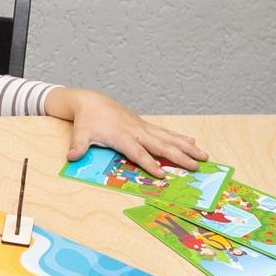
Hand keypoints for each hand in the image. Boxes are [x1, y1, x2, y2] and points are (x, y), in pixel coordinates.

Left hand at [49, 88, 207, 177]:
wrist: (91, 101)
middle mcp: (136, 131)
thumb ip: (78, 146)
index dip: (149, 163)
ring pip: (168, 138)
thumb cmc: (87, 120)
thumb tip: (71, 157)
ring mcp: (142, 128)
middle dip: (179, 157)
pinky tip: (193, 143)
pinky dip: (180, 138)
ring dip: (186, 147)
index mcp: (121, 136)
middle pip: (160, 145)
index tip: (161, 174)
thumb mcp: (80, 133)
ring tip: (203, 156)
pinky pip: (166, 133)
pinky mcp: (145, 126)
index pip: (137, 152)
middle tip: (195, 167)